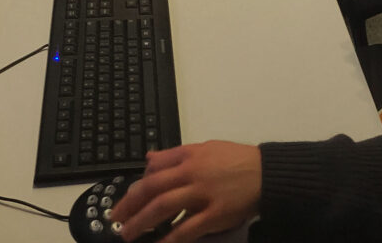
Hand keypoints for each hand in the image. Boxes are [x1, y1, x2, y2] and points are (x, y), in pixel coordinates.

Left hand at [110, 142, 260, 242]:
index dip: (136, 184)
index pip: (155, 168)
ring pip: (164, 207)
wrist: (266, 173)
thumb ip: (176, 154)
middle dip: (130, 204)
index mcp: (189, 155)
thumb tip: (149, 159)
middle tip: (116, 218)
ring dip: (142, 222)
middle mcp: (192, 172)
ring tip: (128, 233)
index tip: (125, 198)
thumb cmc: (236, 160)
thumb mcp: (205, 148)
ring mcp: (203, 194)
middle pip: (153, 188)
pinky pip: (188, 228)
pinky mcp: (215, 214)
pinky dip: (171, 238)